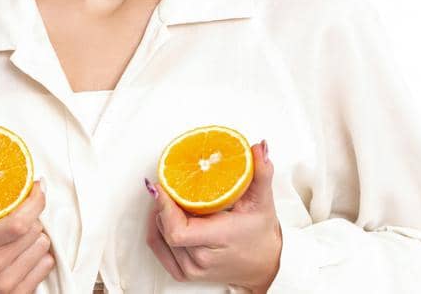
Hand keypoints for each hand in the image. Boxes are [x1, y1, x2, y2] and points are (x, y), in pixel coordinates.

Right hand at [0, 127, 56, 293]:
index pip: (19, 223)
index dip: (35, 202)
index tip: (37, 187)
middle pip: (34, 232)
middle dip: (33, 217)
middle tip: (22, 210)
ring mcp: (2, 284)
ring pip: (42, 247)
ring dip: (37, 235)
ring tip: (18, 232)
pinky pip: (45, 266)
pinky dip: (40, 255)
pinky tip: (22, 251)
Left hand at [144, 140, 281, 292]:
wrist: (263, 264)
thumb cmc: (260, 234)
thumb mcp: (262, 201)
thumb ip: (261, 173)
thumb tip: (259, 148)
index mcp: (218, 240)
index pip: (177, 231)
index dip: (164, 207)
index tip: (162, 186)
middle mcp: (200, 260)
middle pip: (166, 228)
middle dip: (164, 204)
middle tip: (170, 183)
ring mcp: (190, 270)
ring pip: (159, 236)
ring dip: (160, 214)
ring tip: (169, 195)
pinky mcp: (183, 273)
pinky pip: (158, 248)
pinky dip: (157, 229)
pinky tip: (164, 214)